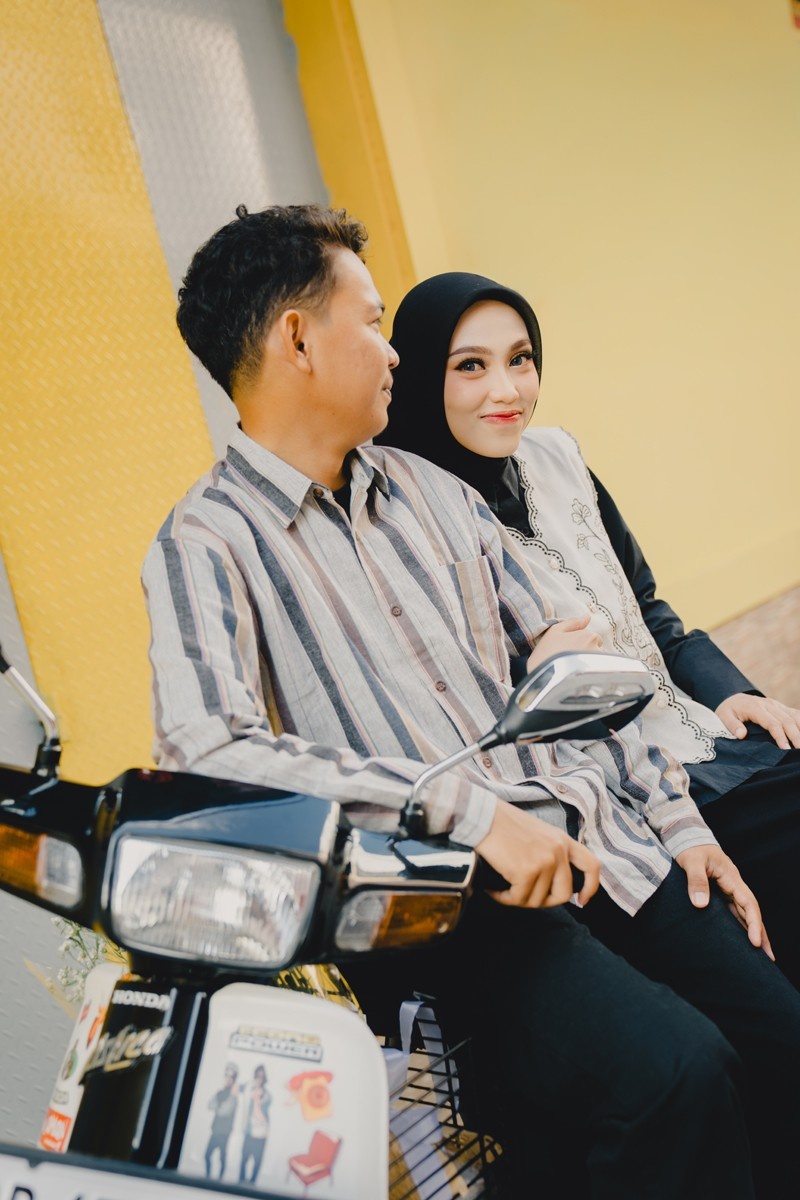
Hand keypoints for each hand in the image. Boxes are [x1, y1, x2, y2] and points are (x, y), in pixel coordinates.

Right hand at [476, 798, 600, 908]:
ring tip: (503, 888)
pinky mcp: (527, 871)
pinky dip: (504, 898)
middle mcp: (558, 850)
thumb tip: (549, 881)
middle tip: (525, 897)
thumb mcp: (537, 833)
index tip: (581, 900)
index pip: (591, 865)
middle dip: (544, 902)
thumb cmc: (501, 823)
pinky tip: (495, 889)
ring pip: (537, 900)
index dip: (590, 887)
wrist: (482, 815)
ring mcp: (544, 861)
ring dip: (518, 899)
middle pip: (563, 894)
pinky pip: (518, 898)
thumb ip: (549, 851)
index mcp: (562, 840)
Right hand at [526, 613, 602, 671]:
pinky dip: (591, 675)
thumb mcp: (555, 631)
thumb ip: (573, 623)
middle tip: (570, 660)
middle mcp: (597, 649)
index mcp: (588, 636)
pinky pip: (600, 674)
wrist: (543, 678)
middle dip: (588, 653)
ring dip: (590, 664)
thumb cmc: (546, 653)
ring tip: (572, 670)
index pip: (593, 638)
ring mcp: (599, 664)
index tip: (569, 650)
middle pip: (598, 649)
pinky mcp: (598, 678)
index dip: (581, 643)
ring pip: (599, 662)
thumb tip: (587, 617)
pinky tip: (577, 678)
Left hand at [675, 843, 773, 959]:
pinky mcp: (720, 893)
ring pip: (745, 913)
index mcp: (731, 877)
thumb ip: (696, 880)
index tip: (756, 943)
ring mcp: (729, 889)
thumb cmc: (690, 848)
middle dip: (761, 934)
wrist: (687, 837)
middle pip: (752, 912)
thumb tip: (700, 905)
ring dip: (753, 932)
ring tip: (760, 955)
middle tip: (769, 958)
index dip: (754, 924)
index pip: (748, 903)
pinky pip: (734, 912)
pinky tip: (741, 939)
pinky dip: (740, 925)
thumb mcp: (691, 861)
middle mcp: (734, 885)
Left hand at [715, 693, 799, 750]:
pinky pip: (795, 714)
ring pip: (794, 716)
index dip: (780, 737)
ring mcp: (776, 705)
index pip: (772, 723)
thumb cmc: (728, 711)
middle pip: (787, 720)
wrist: (733, 698)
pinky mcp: (781, 707)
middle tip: (799, 751)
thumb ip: (732, 725)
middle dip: (795, 736)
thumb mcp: (723, 717)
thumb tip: (742, 734)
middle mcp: (768, 704)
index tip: (785, 749)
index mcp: (755, 707)